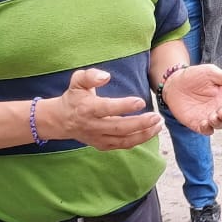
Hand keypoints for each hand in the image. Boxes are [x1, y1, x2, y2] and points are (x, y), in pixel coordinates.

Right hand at [47, 68, 162, 150]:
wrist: (62, 120)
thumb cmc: (75, 97)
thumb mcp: (77, 81)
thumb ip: (90, 75)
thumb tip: (106, 76)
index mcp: (87, 108)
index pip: (107, 108)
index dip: (124, 106)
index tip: (141, 102)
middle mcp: (93, 126)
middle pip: (119, 128)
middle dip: (140, 123)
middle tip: (156, 117)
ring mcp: (98, 138)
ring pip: (123, 140)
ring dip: (143, 134)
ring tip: (159, 125)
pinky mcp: (102, 145)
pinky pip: (123, 145)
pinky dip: (138, 140)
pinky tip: (150, 132)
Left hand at [160, 64, 221, 134]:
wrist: (173, 83)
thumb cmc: (193, 75)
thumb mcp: (210, 72)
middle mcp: (219, 106)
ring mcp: (209, 116)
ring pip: (220, 124)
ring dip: (219, 123)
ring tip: (212, 117)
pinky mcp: (198, 123)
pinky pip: (207, 130)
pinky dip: (208, 129)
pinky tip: (204, 123)